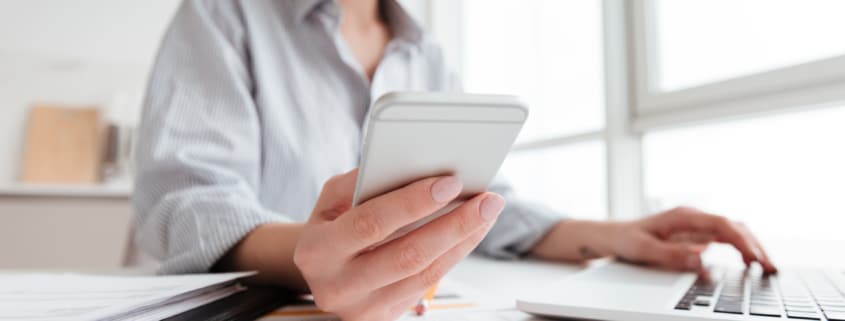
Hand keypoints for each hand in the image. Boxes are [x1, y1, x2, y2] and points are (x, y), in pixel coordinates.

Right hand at [294, 169, 504, 320]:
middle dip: (453, 225)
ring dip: (463, 241)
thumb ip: (363, 183)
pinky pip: (427, 285)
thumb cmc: (330, 225)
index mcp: (317, 250)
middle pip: (407, 256)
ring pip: (425, 275)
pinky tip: (470, 233)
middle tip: (486, 201)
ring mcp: (362, 308)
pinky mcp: (384, 317)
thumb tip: (413, 168)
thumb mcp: (332, 199)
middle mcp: (338, 285)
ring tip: (487, 213)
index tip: (449, 183)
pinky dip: (453, 255)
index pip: (370, 224)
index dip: (412, 203)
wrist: (320, 272)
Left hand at [610, 207, 776, 272]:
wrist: (612, 236)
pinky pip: (724, 238)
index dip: (742, 241)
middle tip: (770, 267)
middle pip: (733, 226)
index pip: (722, 224)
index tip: (755, 258)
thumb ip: (672, 255)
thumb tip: (701, 260)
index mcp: (683, 216)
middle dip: (754, 245)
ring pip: (732, 231)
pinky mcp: (695, 235)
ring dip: (751, 246)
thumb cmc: (626, 240)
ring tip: (767, 267)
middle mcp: (693, 218)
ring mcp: (695, 225)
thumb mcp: (644, 250)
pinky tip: (750, 263)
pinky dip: (740, 248)